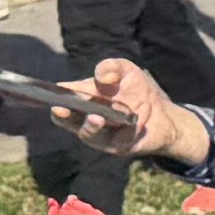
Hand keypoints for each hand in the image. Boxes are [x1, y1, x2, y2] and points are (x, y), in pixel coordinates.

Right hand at [63, 55, 193, 163]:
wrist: (164, 115)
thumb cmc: (137, 91)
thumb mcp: (127, 71)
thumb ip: (112, 67)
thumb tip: (103, 77)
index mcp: (82, 100)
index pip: (60, 99)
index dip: (53, 96)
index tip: (50, 93)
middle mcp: (85, 119)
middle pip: (66, 120)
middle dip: (63, 115)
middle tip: (61, 108)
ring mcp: (101, 135)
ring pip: (89, 134)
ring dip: (91, 126)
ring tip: (96, 118)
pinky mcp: (119, 147)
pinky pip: (119, 140)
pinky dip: (127, 130)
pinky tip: (135, 122)